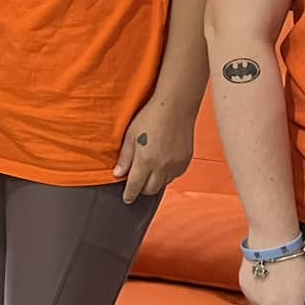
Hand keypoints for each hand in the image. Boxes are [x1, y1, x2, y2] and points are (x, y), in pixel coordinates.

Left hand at [113, 89, 195, 203]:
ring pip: (163, 184)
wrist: (176, 106)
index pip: (135, 186)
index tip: (126, 198)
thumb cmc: (150, 116)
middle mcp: (162, 166)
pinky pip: (175, 175)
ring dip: (155, 182)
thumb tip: (118, 174)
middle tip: (136, 181)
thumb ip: (125, 158)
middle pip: (150, 190)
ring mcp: (176, 164)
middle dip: (142, 189)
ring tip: (149, 169)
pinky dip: (167, 174)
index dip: (129, 194)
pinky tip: (162, 164)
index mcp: (146, 160)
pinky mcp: (186, 160)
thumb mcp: (130, 135)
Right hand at [239, 253, 304, 304]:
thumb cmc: (295, 261)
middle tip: (289, 289)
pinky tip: (266, 277)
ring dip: (271, 302)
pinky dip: (260, 292)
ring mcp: (254, 300)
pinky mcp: (244, 289)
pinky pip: (254, 299)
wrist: (272, 241)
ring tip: (277, 281)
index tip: (300, 300)